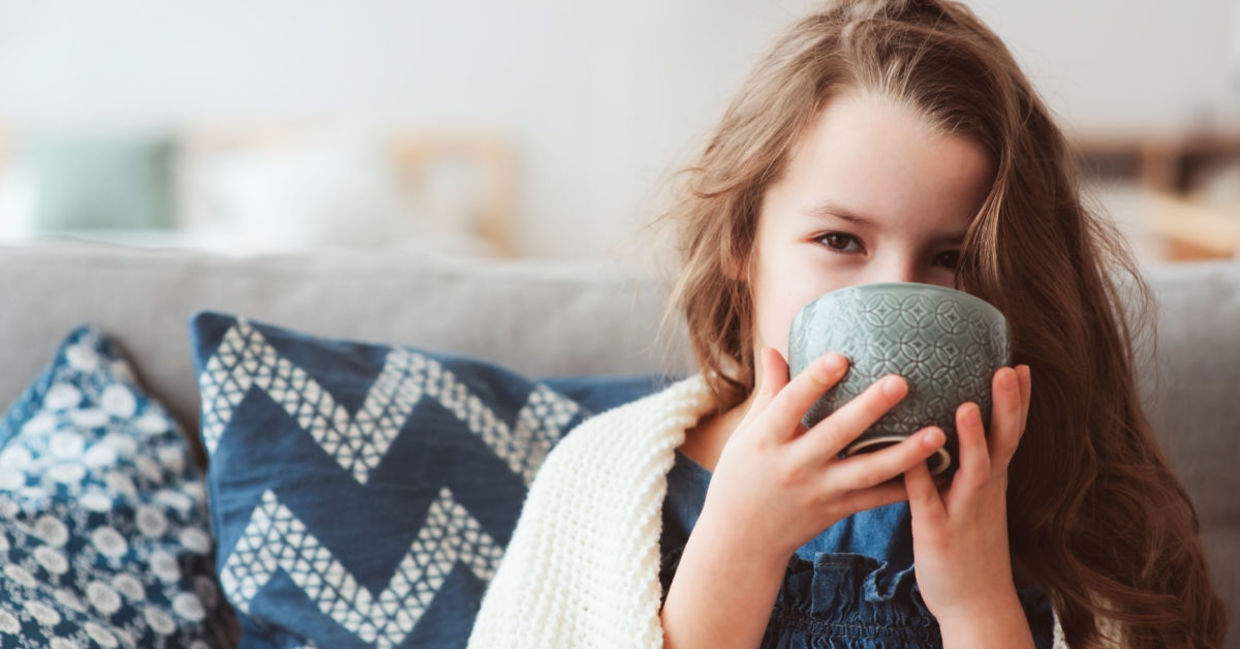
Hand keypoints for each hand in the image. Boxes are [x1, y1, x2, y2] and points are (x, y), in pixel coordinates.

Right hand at [698, 347, 947, 563]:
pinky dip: (907, 486)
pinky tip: (938, 472)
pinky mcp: (838, 510)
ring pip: (866, 472)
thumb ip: (769, 392)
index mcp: (766, 439)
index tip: (841, 356)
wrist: (742, 539)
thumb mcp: (747, 433)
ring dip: (904, 453)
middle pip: (836, 434)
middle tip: (901, 382)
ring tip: (937, 433)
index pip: (790, 405)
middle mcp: (794, 465)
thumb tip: (774, 348)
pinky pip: (877, 498)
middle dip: (869, 409)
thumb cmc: (742, 475)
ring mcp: (819, 491)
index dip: (814, 380)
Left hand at [903, 364, 1032, 626]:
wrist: (975, 603)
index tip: (1020, 364)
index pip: (1010, 433)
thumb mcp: (975, 498)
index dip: (1018, 401)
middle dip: (1008, 406)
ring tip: (969, 406)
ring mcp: (963, 510)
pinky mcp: (937, 531)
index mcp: (991, 480)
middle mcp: (983, 490)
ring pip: (973, 470)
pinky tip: (911, 456)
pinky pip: (927, 500)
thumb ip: (966, 463)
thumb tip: (951, 422)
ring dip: (974, 439)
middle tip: (1008, 369)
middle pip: (1002, 442)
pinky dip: (921, 477)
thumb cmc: (969, 544)